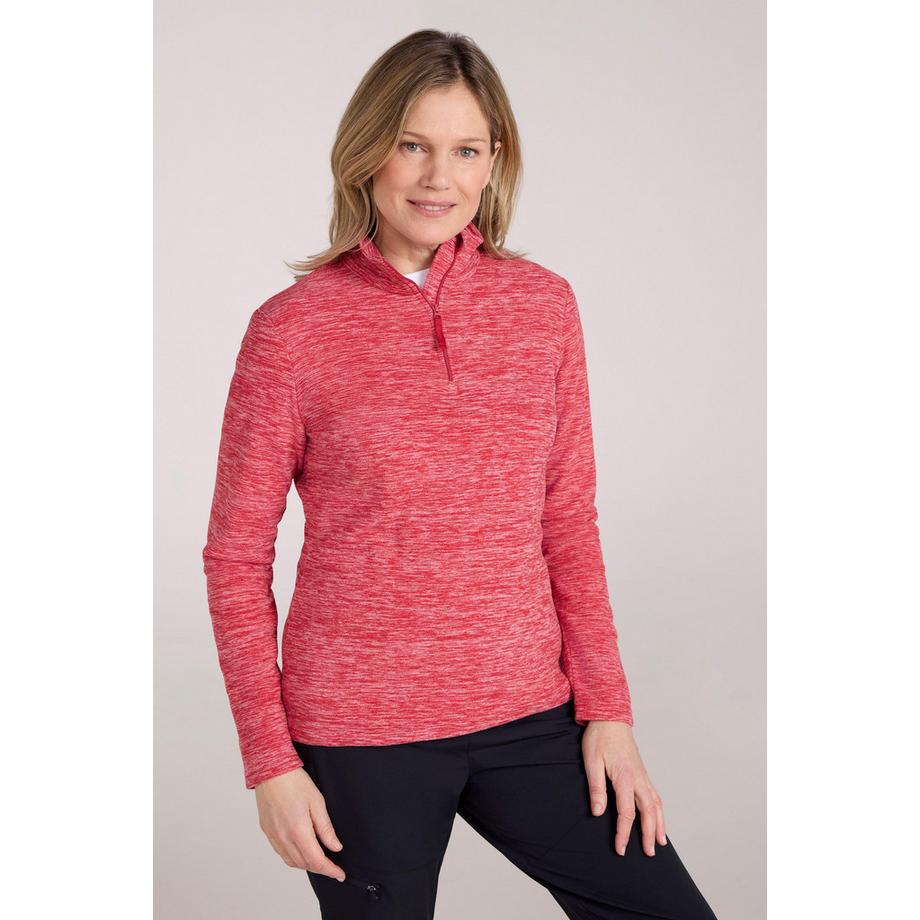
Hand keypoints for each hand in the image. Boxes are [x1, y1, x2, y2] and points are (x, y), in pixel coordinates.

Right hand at [254, 766, 347, 881]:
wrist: (271, 771)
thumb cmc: (295, 782)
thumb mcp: (317, 802)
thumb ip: (326, 828)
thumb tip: (335, 847)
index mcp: (298, 831)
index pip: (316, 860)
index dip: (330, 870)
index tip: (340, 874)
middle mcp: (283, 837)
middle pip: (304, 864)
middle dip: (320, 869)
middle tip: (333, 868)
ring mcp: (273, 836)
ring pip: (291, 861)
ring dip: (307, 865)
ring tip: (319, 861)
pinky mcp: (267, 832)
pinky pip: (281, 853)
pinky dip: (293, 858)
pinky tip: (301, 851)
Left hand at [581, 721, 666, 857]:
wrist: (610, 718)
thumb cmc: (599, 738)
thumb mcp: (592, 761)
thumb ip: (596, 787)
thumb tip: (598, 813)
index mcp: (625, 778)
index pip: (627, 813)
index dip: (624, 833)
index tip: (620, 849)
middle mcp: (638, 778)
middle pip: (648, 812)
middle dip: (649, 834)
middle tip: (648, 853)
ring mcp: (643, 775)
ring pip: (656, 804)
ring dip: (659, 824)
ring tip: (661, 842)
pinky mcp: (642, 772)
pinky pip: (655, 795)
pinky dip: (659, 811)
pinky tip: (658, 818)